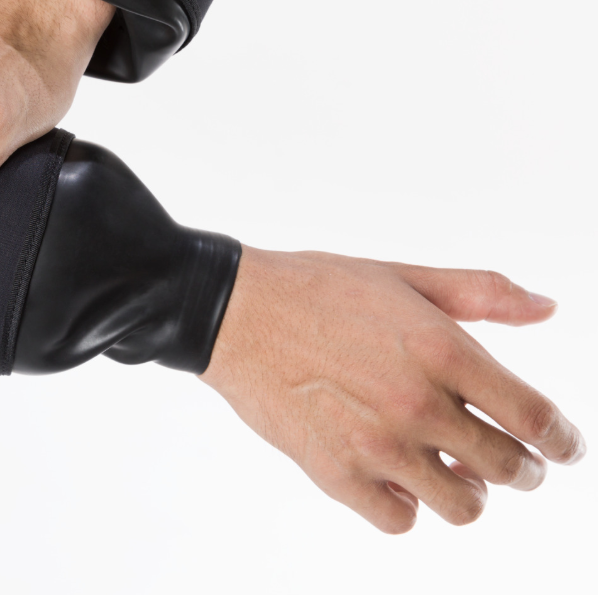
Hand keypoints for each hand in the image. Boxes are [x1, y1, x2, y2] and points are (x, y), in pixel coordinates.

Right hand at [201, 247, 585, 532]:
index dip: (562, 442)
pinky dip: (407, 506)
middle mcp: (417, 403)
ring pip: (462, 506)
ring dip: (469, 493)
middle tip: (515, 465)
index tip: (564, 449)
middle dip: (523, 470)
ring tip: (455, 474)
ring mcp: (376, 444)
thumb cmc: (316, 288)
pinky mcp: (335, 473)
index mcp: (442, 350)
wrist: (234, 312)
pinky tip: (397, 480)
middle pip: (508, 469)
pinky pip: (399, 520)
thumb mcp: (402, 278)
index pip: (534, 417)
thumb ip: (480, 294)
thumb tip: (547, 308)